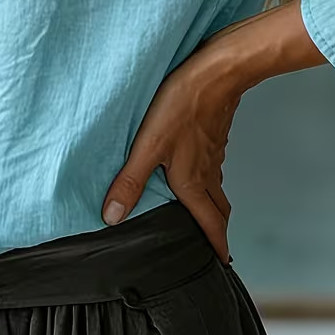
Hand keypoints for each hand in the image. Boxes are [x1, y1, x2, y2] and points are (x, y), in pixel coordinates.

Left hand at [101, 41, 241, 264]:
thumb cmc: (182, 106)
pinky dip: (209, 178)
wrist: (217, 71)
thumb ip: (130, 181)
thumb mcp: (148, 145)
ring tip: (201, 211)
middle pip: (218, 209)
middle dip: (217, 230)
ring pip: (216, 186)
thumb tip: (113, 217)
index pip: (210, 223)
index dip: (216, 245)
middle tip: (215, 245)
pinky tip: (196, 168)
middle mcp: (208, 171)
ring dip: (212, 204)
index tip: (221, 263)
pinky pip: (214, 165)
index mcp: (193, 181)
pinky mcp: (214, 133)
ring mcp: (214, 152)